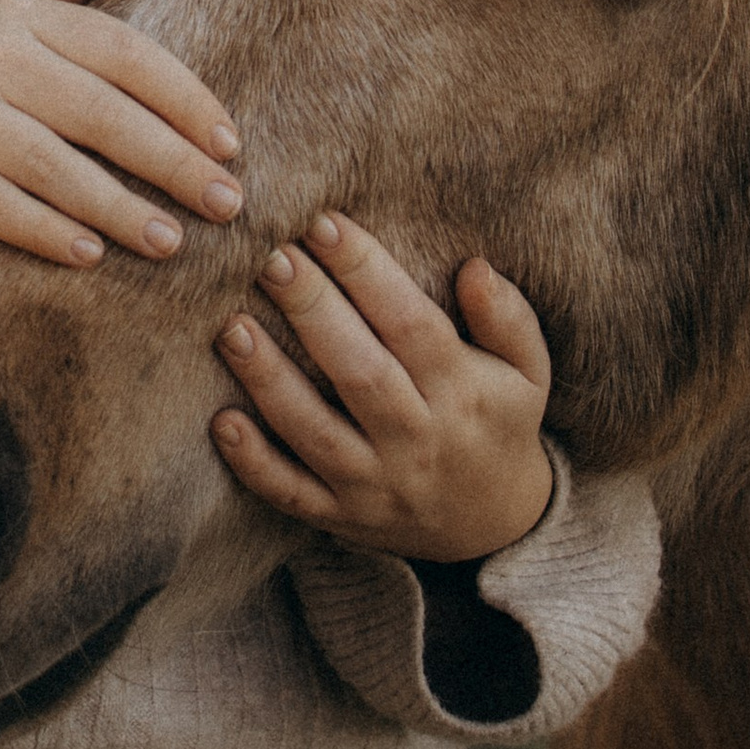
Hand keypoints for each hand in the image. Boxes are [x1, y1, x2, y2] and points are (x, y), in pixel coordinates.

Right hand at [0, 0, 243, 268]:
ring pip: (51, 164)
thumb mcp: (1, 0)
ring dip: (117, 207)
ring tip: (170, 242)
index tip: (231, 141)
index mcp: (19, 15)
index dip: (182, 96)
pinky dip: (43, 230)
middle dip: (169, 161)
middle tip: (227, 203)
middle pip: (98, 111)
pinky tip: (89, 257)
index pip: (121, 51)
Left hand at [210, 212, 552, 561]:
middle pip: (359, 371)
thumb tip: (475, 268)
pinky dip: (254, 464)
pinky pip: (290, 494)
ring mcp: (375, 485)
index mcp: (461, 394)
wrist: (494, 526)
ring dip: (269, 380)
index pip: (411, 324)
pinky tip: (221, 420)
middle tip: (269, 256)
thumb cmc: (499, 422)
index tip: (324, 222)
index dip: (366, 271)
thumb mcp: (528, 371)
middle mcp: (417, 441)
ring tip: (231, 326)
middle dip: (311, 310)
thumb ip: (507, 317)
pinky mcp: (340, 516)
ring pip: (315, 432)